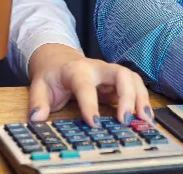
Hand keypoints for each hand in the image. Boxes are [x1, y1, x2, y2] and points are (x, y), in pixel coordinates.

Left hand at [26, 43, 150, 127]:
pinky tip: (145, 116)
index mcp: (76, 70)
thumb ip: (38, 102)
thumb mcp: (39, 86)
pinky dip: (142, 100)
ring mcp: (110, 73)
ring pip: (132, 78)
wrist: (59, 60)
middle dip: (126, 96)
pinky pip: (135, 87)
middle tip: (125, 120)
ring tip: (144, 119)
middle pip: (120, 74)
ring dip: (140, 98)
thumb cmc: (52, 75)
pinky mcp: (117, 82)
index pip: (85, 85)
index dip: (90, 104)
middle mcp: (98, 68)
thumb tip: (37, 117)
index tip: (94, 123)